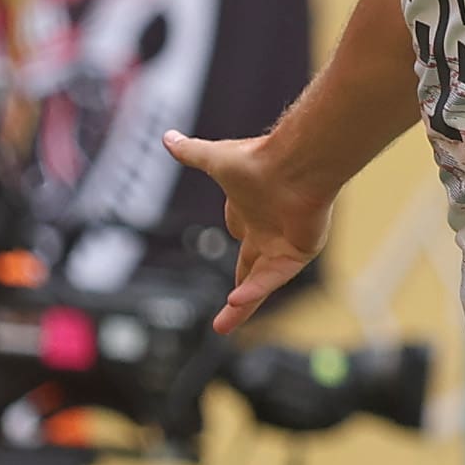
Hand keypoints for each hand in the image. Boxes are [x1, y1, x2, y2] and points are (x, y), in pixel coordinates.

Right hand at [162, 126, 334, 330]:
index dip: (235, 229)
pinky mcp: (297, 254)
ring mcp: (283, 244)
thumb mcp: (214, 159)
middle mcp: (268, 229)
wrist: (294, 164)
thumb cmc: (258, 159)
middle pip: (248, 268)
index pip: (240, 229)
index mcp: (252, 210)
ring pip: (259, 284)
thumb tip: (167, 137)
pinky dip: (255, 290)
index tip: (233, 231)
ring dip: (241, 306)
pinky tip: (236, 302)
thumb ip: (191, 152)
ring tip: (221, 328)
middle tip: (227, 314)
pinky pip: (273, 279)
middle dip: (238, 292)